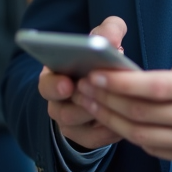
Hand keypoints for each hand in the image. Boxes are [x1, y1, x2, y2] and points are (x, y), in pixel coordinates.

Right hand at [38, 16, 128, 150]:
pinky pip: (93, 140)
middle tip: (101, 95)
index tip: (68, 83)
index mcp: (54, 77)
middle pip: (62, 111)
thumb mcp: (101, 40)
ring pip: (78, 126)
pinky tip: (124, 119)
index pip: (46, 85)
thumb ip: (107, 31)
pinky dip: (108, 131)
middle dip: (83, 103)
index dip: (55, 86)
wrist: (101, 83)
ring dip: (97, 115)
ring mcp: (69, 123)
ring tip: (117, 104)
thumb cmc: (97, 58)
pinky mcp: (84, 137)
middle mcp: (57, 103)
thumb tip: (111, 37)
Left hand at [74, 36, 171, 171]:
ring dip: (110, 119)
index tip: (97, 73)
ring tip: (90, 103)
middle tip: (82, 86)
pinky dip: (129, 135)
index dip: (121, 82)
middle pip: (140, 112)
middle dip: (106, 99)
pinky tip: (115, 120)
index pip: (154, 86)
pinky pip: (153, 148)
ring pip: (140, 134)